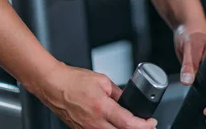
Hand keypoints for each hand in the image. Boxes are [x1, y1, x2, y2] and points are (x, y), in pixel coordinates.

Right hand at [37, 61, 157, 128]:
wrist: (54, 85)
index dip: (143, 125)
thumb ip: (117, 92)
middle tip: (145, 125)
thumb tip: (127, 100)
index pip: (128, 123)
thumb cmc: (73, 80)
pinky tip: (114, 125)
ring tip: (131, 124)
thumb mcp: (102, 80)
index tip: (151, 122)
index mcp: (102, 107)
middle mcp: (95, 123)